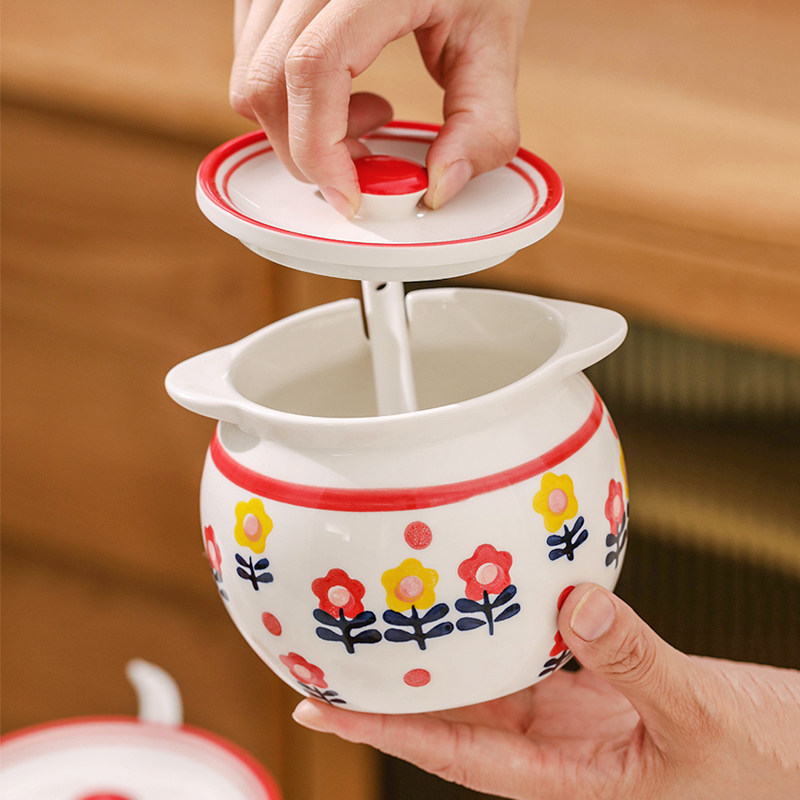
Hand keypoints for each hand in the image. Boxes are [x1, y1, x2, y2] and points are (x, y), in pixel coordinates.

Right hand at [230, 0, 529, 216]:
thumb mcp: (493, 40)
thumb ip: (482, 122)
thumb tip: (439, 188)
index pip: (313, 69)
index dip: (321, 150)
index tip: (351, 196)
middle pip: (268, 85)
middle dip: (312, 152)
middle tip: (368, 158)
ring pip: (251, 80)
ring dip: (300, 129)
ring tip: (364, 115)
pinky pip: (251, 64)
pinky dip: (289, 103)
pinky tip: (342, 92)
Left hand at [292, 583, 799, 798]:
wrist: (796, 757)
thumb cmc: (765, 768)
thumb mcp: (701, 720)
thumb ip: (639, 664)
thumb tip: (575, 605)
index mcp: (565, 776)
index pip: (454, 754)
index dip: (385, 732)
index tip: (321, 710)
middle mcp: (554, 744)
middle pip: (453, 714)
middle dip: (392, 689)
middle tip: (331, 652)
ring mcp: (572, 713)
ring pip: (488, 680)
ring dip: (441, 654)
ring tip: (387, 619)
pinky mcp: (595, 684)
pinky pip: (533, 651)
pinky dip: (502, 626)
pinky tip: (480, 598)